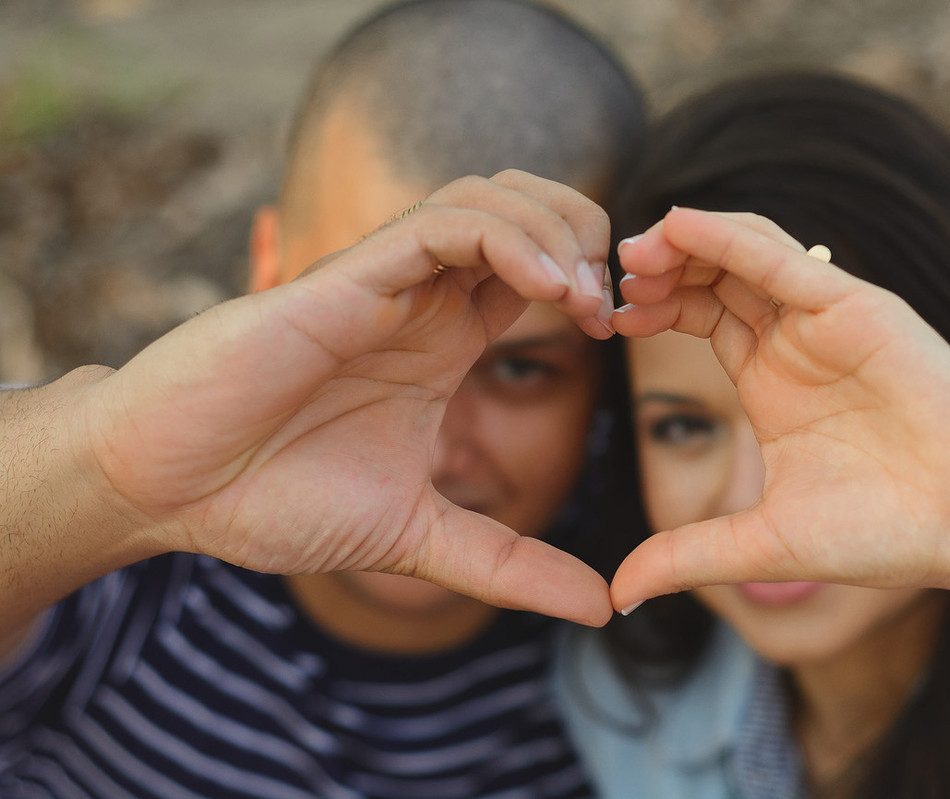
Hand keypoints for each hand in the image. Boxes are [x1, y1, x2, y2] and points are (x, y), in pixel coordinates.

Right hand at [77, 171, 613, 625]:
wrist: (171, 491)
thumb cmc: (274, 500)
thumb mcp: (421, 537)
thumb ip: (511, 564)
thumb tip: (602, 607)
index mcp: (443, 338)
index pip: (541, 267)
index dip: (595, 283)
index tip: (625, 334)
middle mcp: (419, 298)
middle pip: (529, 208)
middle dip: (589, 236)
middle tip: (614, 307)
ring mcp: (384, 282)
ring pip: (491, 197)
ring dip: (557, 232)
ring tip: (585, 301)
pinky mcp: (346, 277)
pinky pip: (443, 223)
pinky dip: (507, 238)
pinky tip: (546, 288)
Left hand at [609, 207, 949, 609]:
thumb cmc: (884, 534)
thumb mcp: (759, 544)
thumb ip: (686, 556)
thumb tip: (619, 596)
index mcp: (772, 380)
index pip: (703, 315)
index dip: (656, 307)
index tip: (610, 315)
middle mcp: (797, 341)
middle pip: (717, 276)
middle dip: (663, 267)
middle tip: (611, 270)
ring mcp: (828, 320)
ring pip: (746, 254)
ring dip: (687, 243)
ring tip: (635, 250)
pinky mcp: (861, 310)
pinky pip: (786, 262)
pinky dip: (732, 239)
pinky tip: (681, 226)